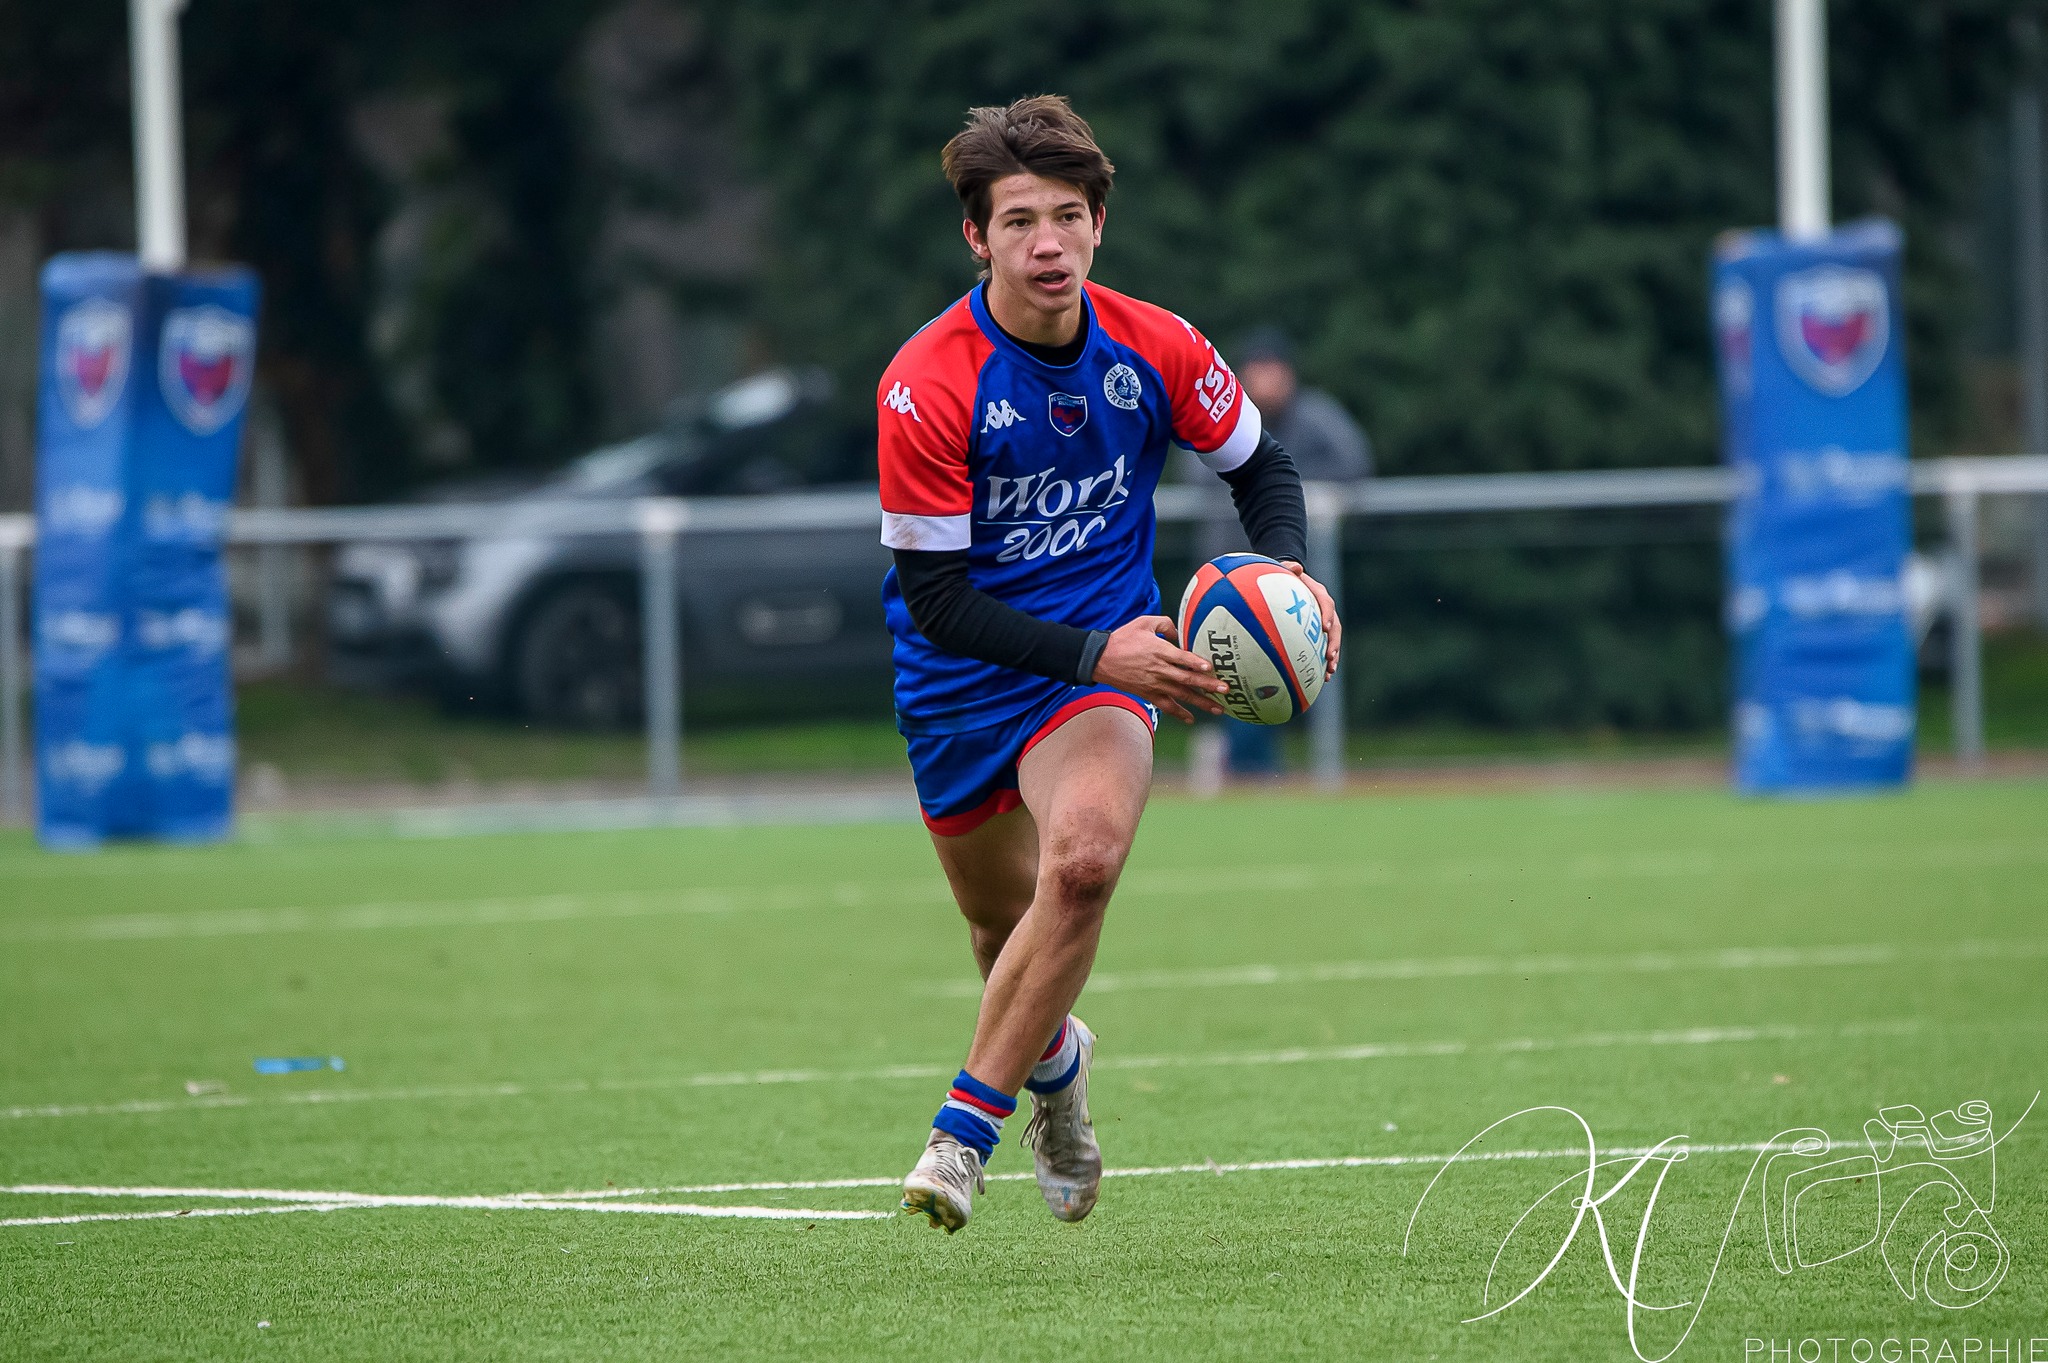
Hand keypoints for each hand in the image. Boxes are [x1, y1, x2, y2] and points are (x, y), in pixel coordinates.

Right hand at [1090, 615, 1228, 723]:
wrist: (1101, 659)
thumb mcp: (1143, 622)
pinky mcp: (1148, 694)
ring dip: (1201, 702)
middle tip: (1225, 690)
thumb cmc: (1123, 638)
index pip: (1181, 658)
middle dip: (1208, 685)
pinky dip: (1179, 713)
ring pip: (1181, 695)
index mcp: (1159, 650)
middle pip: (1187, 679)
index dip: (1196, 662)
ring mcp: (1154, 684)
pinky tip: (1192, 718)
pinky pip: (1166, 706)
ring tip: (1219, 708)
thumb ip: (1165, 624)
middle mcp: (1159, 669)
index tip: (1210, 667)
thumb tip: (1181, 632)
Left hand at [1278, 560, 1341, 678]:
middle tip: (1330, 656)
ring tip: (1330, 671)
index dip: (1326, 615)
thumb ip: (1288, 568)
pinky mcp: (1318, 633)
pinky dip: (1324, 662)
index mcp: (1319, 594)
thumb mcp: (1284, 569)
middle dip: (1333, 643)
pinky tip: (1322, 677)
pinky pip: (1323, 647)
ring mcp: (1324, 622)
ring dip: (1333, 656)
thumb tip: (1295, 566)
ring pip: (1332, 640)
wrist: (1288, 583)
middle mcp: (1325, 610)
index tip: (1324, 627)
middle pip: (1335, 627)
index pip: (1326, 603)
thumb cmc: (1284, 577)